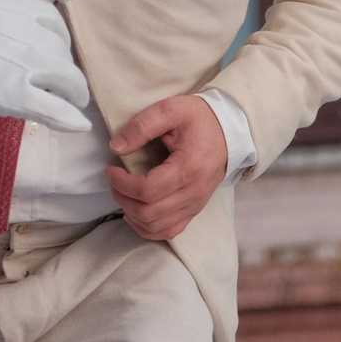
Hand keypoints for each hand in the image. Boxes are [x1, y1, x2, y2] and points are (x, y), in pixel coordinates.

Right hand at [0, 0, 91, 131]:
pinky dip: (69, 118)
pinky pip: (53, 107)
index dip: (58, 41)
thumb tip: (14, 45)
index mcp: (4, 5)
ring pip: (66, 78)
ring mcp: (16, 60)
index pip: (51, 19)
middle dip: (65, 70)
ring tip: (72, 106)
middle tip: (62, 87)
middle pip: (61, 50)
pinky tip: (77, 125)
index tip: (55, 57)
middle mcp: (17, 27)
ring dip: (73, 94)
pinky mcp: (9, 93)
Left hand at [105, 95, 226, 241]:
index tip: (111, 169)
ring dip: (132, 214)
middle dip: (123, 198)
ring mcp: (196, 205)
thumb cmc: (200, 119)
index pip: (148, 191)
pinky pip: (169, 231)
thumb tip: (116, 148)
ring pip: (157, 227)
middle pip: (149, 213)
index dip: (122, 184)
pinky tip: (135, 213)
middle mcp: (194, 193)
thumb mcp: (170, 110)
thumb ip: (142, 126)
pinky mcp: (194, 210)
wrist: (229, 130)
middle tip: (114, 180)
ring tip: (123, 193)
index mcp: (188, 169)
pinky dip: (147, 227)